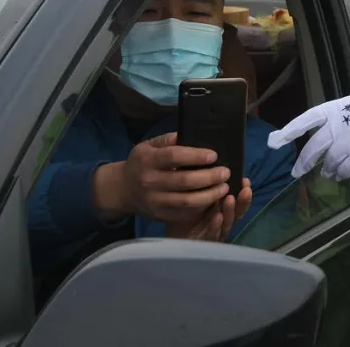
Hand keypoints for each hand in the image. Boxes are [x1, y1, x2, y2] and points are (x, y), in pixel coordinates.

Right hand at [99, 132, 233, 222]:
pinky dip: (201, 208)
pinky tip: (213, 200)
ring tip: (224, 188)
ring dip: (209, 195)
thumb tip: (187, 135)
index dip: (196, 156)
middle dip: (209, 177)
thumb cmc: (142, 163)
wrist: (123, 189)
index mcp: (147, 160)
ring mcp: (154, 201)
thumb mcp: (148, 146)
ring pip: (186, 201)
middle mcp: (149, 181)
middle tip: (225, 173)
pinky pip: (183, 214)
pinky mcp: (159, 215)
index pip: (174, 157)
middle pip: (184, 181)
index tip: (214, 155)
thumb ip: (167, 140)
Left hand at [167, 178, 251, 241]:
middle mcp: (222, 220)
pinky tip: (217, 216)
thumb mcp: (190, 194)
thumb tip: (203, 161)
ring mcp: (216, 232)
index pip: (236, 199)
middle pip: (237, 211)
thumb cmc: (180, 213)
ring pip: (228, 222)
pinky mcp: (205, 243)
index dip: (242, 190)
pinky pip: (213, 234)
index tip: (245, 179)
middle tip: (245, 188)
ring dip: (230, 210)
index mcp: (220, 207)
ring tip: (230, 199)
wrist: (169, 235)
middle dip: (243, 200)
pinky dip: (216, 226)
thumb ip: (198, 182)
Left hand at [268, 92, 349, 180]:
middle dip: (303, 163)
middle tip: (297, 172)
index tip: (275, 142)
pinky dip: (340, 174)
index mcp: (332, 111)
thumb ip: (337, 118)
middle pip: (312, 149)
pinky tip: (342, 174)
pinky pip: (343, 172)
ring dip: (327, 170)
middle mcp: (334, 129)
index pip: (304, 121)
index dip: (288, 131)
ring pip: (328, 164)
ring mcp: (345, 146)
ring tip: (328, 172)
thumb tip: (328, 132)